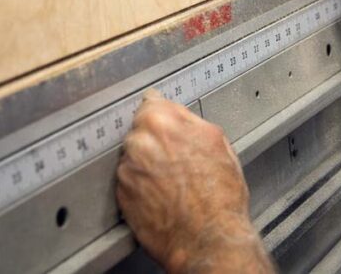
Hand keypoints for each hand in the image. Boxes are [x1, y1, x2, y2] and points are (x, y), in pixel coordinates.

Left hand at [116, 90, 273, 273]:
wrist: (209, 237)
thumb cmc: (219, 195)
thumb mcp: (217, 141)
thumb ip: (189, 121)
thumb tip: (178, 114)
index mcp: (162, 121)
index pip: (151, 102)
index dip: (162, 114)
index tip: (163, 119)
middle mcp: (139, 142)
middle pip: (141, 130)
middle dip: (154, 141)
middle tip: (176, 158)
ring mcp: (127, 169)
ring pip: (134, 156)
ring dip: (147, 163)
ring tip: (173, 180)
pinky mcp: (121, 194)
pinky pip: (129, 181)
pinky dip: (141, 185)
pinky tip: (163, 194)